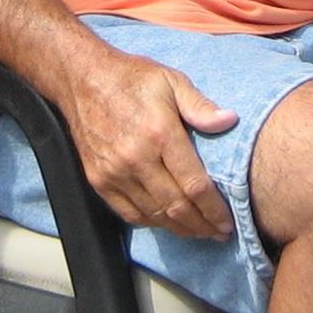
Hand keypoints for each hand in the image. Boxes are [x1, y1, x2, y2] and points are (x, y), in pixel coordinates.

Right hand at [56, 46, 240, 238]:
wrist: (82, 79)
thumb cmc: (131, 78)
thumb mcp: (172, 81)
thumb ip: (200, 105)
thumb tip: (230, 121)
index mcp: (160, 134)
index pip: (194, 185)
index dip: (214, 209)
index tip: (228, 221)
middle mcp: (136, 158)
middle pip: (176, 206)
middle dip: (202, 225)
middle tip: (219, 233)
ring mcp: (114, 173)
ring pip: (154, 214)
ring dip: (180, 228)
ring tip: (199, 232)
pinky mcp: (99, 180)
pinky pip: (130, 213)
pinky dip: (152, 222)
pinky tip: (167, 222)